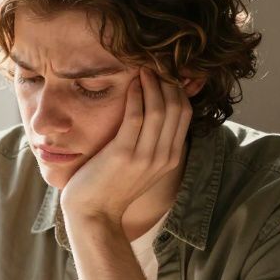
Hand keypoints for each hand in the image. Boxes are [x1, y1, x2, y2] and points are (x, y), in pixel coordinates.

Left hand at [60, 67, 192, 223]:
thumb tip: (154, 112)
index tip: (165, 73)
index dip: (177, 89)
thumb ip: (152, 142)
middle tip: (154, 65)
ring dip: (152, 84)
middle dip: (167, 82)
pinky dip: (135, 96)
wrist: (93, 214)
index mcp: (171, 158)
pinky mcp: (123, 154)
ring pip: (160, 109)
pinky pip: (135, 116)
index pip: (185, 113)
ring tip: (142, 70)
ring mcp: (145, 157)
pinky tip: (130, 84)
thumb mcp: (141, 165)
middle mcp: (163, 157)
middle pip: (177, 108)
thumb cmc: (112, 186)